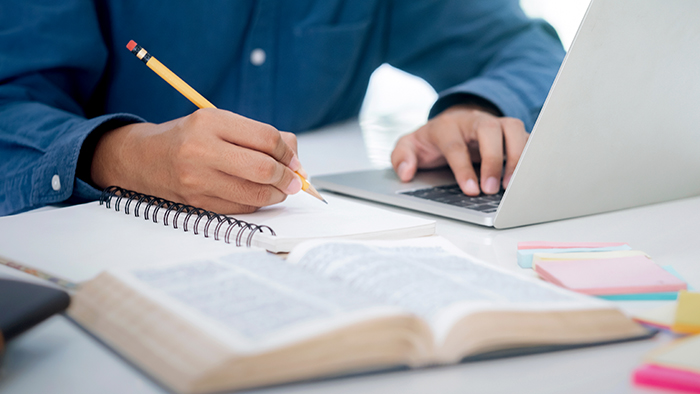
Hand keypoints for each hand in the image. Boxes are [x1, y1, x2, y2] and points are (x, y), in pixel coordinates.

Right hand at [91, 108, 302, 213]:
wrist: (144, 159)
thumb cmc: (188, 138)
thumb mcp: (219, 122)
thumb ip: (258, 134)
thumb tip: (294, 154)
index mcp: (210, 122)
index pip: (266, 138)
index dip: (287, 152)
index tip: (293, 159)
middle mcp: (201, 150)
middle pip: (263, 169)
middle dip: (286, 177)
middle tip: (294, 179)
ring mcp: (198, 180)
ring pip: (254, 194)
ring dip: (276, 194)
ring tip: (280, 189)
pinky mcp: (198, 203)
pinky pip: (241, 208)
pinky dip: (256, 203)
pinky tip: (257, 195)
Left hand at [391, 104, 527, 195]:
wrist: (450, 124)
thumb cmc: (432, 140)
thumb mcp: (409, 146)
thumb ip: (401, 157)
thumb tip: (406, 172)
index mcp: (447, 126)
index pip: (456, 146)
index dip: (464, 169)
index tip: (471, 190)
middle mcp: (474, 121)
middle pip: (490, 130)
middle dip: (493, 160)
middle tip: (492, 189)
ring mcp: (495, 124)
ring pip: (513, 129)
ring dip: (517, 156)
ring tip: (513, 185)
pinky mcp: (511, 132)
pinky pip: (527, 139)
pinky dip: (531, 156)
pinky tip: (527, 177)